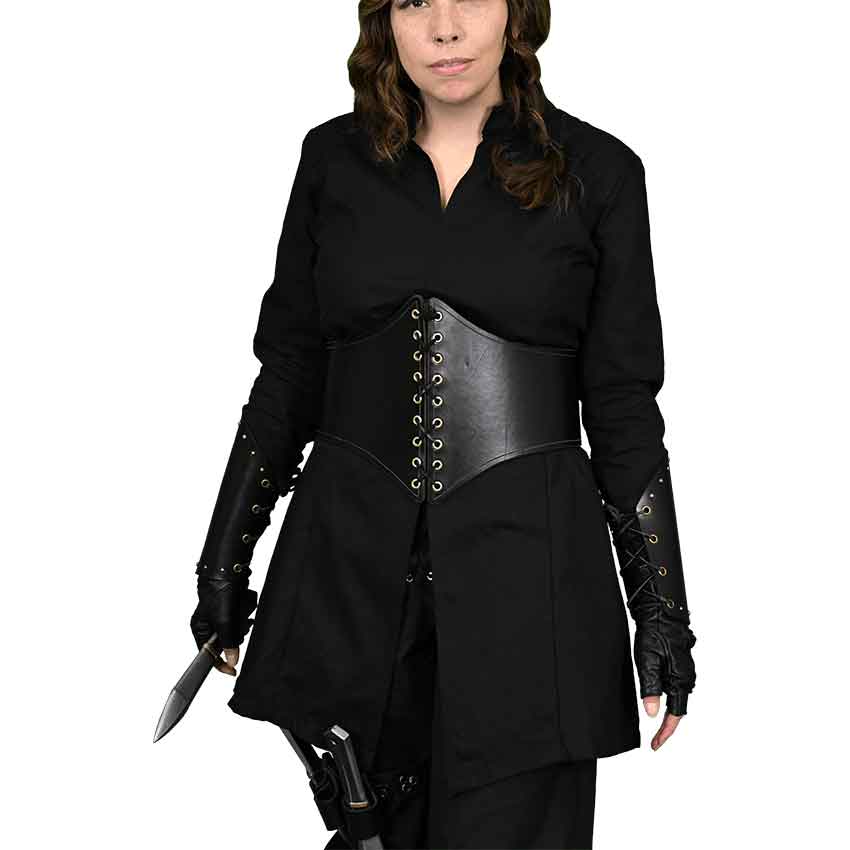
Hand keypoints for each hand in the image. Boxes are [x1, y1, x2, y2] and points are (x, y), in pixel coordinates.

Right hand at [190, 577, 257, 675]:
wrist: (229, 571)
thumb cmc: (218, 593)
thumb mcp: (224, 622)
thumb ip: (228, 643)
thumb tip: (231, 660)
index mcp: (199, 629)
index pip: (208, 654)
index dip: (220, 663)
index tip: (232, 670)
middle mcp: (208, 624)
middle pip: (226, 642)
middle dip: (236, 634)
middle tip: (238, 623)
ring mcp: (221, 617)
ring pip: (236, 631)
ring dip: (242, 622)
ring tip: (241, 611)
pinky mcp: (232, 609)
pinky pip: (242, 620)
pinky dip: (245, 614)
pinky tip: (244, 606)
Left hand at [632, 616, 695, 748]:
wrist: (663, 611)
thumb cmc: (654, 633)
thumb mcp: (646, 661)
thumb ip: (650, 688)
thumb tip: (652, 714)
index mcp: (681, 680)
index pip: (675, 715)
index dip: (665, 732)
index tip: (655, 745)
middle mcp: (687, 677)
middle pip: (679, 708)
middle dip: (668, 725)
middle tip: (654, 739)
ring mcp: (685, 670)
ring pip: (678, 697)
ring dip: (669, 711)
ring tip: (656, 724)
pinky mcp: (680, 663)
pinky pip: (676, 686)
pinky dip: (668, 697)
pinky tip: (659, 697)